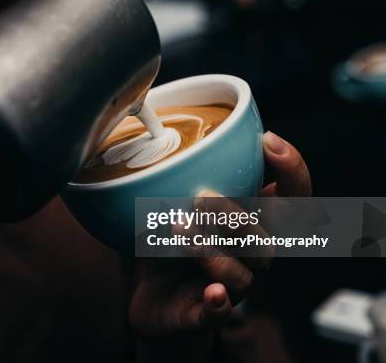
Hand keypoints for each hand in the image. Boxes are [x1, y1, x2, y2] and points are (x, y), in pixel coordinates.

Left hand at [129, 131, 310, 360]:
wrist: (150, 294)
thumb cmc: (170, 241)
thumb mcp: (175, 200)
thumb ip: (183, 172)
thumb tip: (168, 130)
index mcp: (252, 223)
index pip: (293, 199)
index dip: (291, 171)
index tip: (267, 141)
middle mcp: (250, 256)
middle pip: (267, 239)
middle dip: (237, 216)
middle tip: (202, 198)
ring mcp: (232, 287)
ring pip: (244, 274)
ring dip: (213, 251)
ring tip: (180, 229)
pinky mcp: (205, 314)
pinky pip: (220, 313)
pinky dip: (218, 303)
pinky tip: (211, 291)